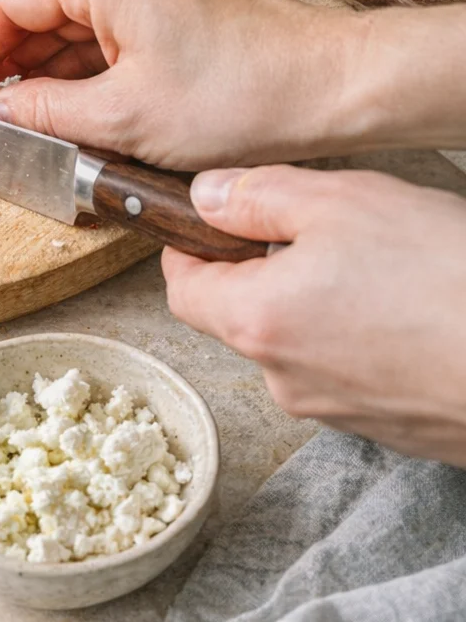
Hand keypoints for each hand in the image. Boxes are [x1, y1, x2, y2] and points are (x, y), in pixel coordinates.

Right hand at [0, 0, 361, 170]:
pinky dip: (95, 66)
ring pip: (78, 20)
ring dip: (55, 72)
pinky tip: (87, 110)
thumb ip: (45, 113)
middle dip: (14, 68)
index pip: (6, 3)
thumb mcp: (124, 118)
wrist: (336, 83)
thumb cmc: (242, 94)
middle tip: (0, 121)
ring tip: (41, 127)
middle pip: (40, 8)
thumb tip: (0, 112)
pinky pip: (116, 25)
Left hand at [164, 165, 465, 464]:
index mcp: (256, 321)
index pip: (182, 288)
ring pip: (299, 341)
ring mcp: (338, 411)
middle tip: (322, 226)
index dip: (190, 245)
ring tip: (381, 262)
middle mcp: (284, 379)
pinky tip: (410, 303)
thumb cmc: (441, 278)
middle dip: (265, 267)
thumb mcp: (338, 201)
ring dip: (320, 299)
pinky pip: (351, 369)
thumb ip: (256, 195)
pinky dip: (363, 334)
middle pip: (241, 315)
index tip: (213, 216)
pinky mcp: (389, 426)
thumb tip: (205, 195)